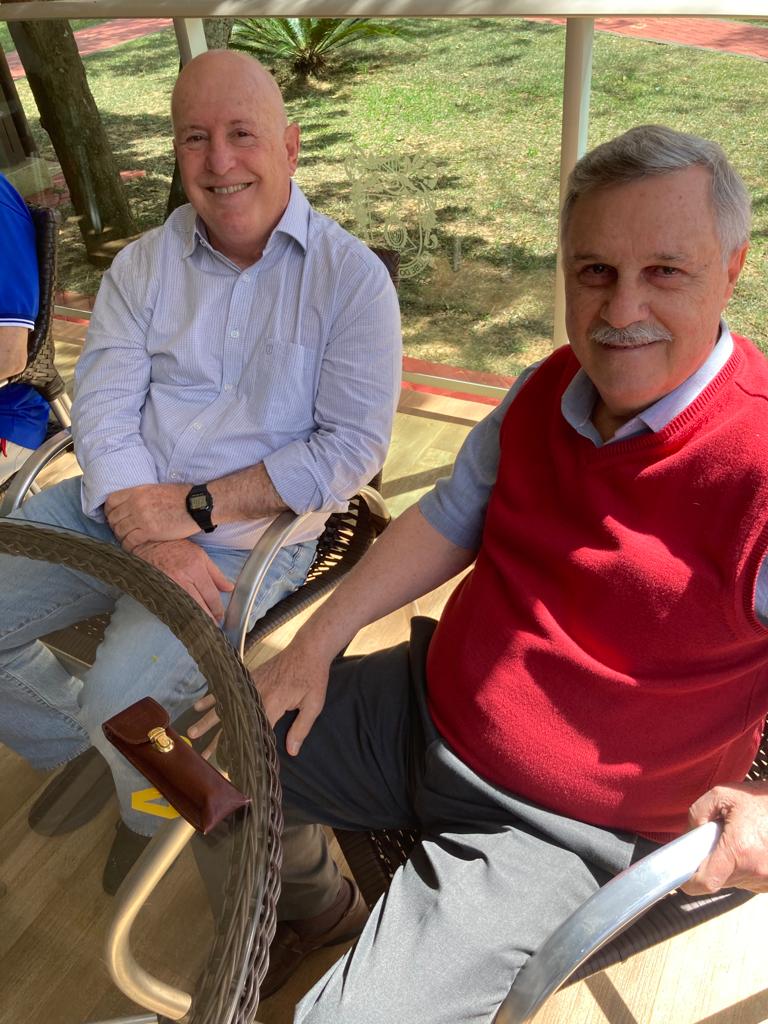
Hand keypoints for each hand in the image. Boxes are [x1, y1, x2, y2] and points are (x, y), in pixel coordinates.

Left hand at [105, 483, 195, 550]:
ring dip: (121, 537)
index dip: (109, 511)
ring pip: (120, 530)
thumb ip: (142, 497)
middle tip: (121, 531)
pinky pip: (130, 540)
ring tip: (127, 539)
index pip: (111, 501)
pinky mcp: (149, 531)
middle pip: (113, 517)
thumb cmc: (181, 497)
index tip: (114, 517)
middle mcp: (136, 503)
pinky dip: (129, 545)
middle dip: (115, 526)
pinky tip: (133, 547)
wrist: (196, 505)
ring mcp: (142, 517)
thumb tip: (133, 505)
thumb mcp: (157, 490)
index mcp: (137, 491)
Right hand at [132, 539, 232, 620]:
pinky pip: (172, 607)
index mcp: (196, 568)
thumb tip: (229, 588)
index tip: (221, 617)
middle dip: (208, 619)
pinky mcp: (158, 591)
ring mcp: (169, 586)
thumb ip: (216, 574)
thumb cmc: (175, 547)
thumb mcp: (200, 555)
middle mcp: (183, 578)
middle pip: (199, 605)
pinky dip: (180, 616)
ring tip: (201, 627)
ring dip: (195, 620)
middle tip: (213, 628)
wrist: (148, 544)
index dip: (217, 609)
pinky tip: (185, 621)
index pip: (211, 595)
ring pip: (185, 609)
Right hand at [188, 637, 330, 756]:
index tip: (230, 765)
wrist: (308, 649)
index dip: (242, 749)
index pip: (253, 732)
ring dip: (207, 721)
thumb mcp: (313, 704)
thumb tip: (292, 752)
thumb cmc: (313, 677)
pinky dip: (212, 697)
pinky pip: (226, 689)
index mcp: (272, 704)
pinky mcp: (248, 677)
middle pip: (232, 722)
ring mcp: (249, 685)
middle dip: (217, 741)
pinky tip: (199, 706)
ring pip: (224, 706)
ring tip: (192, 734)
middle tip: (203, 756)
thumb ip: (301, 728)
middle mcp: (255, 696)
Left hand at [681, 782, 767, 894]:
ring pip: (734, 881)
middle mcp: (755, 869)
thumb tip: (688, 835)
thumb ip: (697, 813)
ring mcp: (767, 879)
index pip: (707, 882)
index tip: (683, 874)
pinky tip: (749, 849)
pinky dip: (744, 868)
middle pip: (719, 880)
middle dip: (710, 864)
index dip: (690, 882)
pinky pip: (750, 881)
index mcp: (739, 850)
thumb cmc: (758, 799)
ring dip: (729, 866)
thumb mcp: (721, 794)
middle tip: (714, 843)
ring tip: (737, 842)